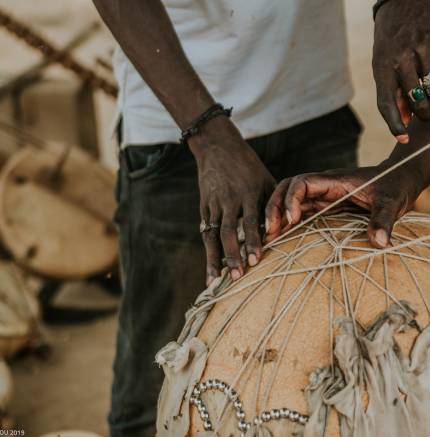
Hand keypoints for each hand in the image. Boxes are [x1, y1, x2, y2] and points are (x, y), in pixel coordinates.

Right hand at [190, 117, 275, 284]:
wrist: (217, 147)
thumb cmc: (248, 166)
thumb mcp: (265, 180)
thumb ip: (273, 204)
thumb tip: (286, 230)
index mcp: (248, 192)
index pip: (250, 221)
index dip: (253, 241)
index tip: (256, 261)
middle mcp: (229, 199)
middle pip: (228, 232)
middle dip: (232, 255)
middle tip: (237, 277)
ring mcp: (213, 203)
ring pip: (213, 235)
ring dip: (214, 258)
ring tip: (215, 280)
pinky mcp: (204, 206)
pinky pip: (206, 231)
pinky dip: (208, 250)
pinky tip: (210, 266)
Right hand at [265, 166, 422, 247]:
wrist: (398, 182)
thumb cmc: (394, 188)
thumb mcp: (391, 202)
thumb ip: (384, 219)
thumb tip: (380, 242)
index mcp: (333, 180)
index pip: (301, 183)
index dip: (291, 199)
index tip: (293, 220)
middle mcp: (321, 187)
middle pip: (286, 190)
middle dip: (275, 209)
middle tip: (270, 232)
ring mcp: (320, 197)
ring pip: (288, 202)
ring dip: (276, 218)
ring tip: (268, 239)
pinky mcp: (321, 208)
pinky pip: (297, 213)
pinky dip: (285, 224)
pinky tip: (279, 239)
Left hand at [373, 0, 429, 142]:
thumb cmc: (391, 37)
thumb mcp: (383, 63)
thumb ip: (394, 90)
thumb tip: (403, 119)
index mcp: (381, 67)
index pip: (386, 103)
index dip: (394, 125)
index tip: (402, 139)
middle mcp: (398, 58)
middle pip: (414, 97)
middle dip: (423, 113)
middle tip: (426, 117)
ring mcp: (419, 47)